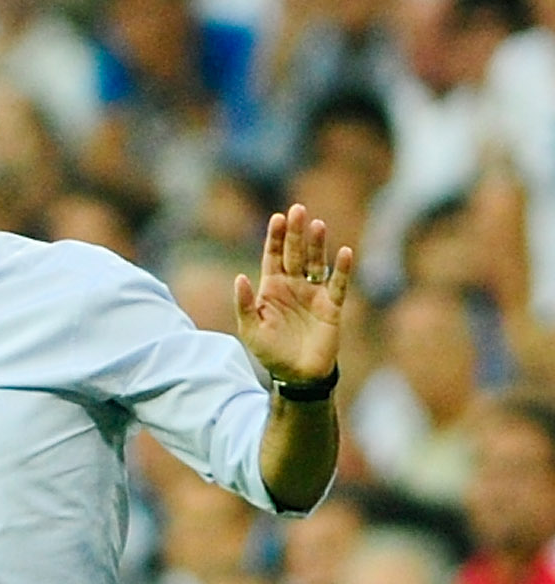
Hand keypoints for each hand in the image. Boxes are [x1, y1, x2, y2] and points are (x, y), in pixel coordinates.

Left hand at [234, 203, 352, 386]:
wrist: (297, 374)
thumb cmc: (271, 352)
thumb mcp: (251, 329)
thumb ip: (245, 304)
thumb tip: (240, 277)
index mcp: (272, 288)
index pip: (274, 256)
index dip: (275, 238)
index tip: (277, 217)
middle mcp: (294, 286)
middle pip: (296, 253)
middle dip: (296, 232)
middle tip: (297, 210)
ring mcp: (314, 293)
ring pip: (317, 263)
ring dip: (318, 245)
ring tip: (318, 224)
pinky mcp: (332, 305)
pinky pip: (338, 284)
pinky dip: (342, 269)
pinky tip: (344, 252)